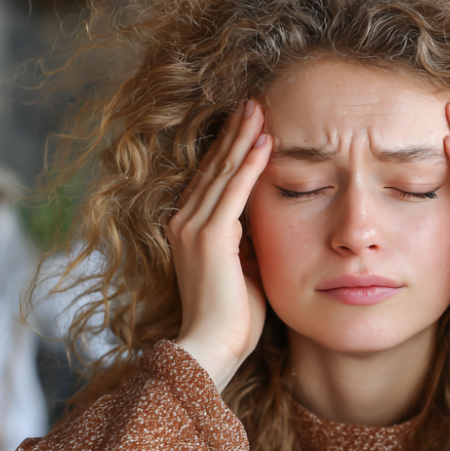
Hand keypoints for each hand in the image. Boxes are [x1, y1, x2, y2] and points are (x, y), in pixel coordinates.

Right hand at [168, 100, 270, 390]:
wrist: (212, 348)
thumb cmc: (233, 318)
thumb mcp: (244, 270)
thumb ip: (248, 243)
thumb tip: (265, 225)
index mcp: (189, 230)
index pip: (212, 180)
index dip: (229, 150)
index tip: (248, 124)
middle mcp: (184, 223)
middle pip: (214, 168)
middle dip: (234, 133)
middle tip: (253, 102)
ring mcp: (193, 228)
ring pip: (223, 173)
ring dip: (242, 139)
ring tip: (259, 109)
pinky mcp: (210, 238)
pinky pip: (234, 192)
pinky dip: (249, 166)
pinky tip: (264, 143)